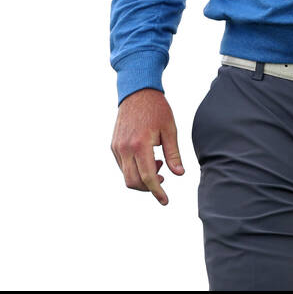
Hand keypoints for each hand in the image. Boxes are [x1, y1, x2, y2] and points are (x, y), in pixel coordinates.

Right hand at [110, 88, 184, 205]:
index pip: (148, 177)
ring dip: (142, 178)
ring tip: (157, 164)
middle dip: (148, 188)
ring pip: (126, 176)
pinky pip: (122, 166)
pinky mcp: (113, 145)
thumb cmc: (157, 110)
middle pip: (133, 182)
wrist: (137, 92)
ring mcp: (117, 147)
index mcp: (141, 144)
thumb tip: (179, 174)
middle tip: (163, 180)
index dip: (157, 192)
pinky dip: (134, 169)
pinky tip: (147, 158)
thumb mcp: (170, 130)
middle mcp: (125, 148)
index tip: (165, 201)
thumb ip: (174, 154)